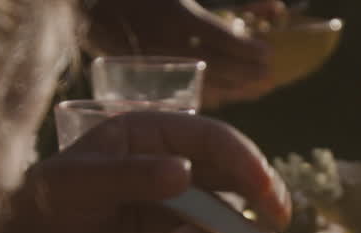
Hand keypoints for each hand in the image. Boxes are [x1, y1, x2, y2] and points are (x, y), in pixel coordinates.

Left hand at [0, 111, 289, 232]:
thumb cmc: (48, 203)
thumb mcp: (81, 182)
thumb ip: (132, 176)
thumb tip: (185, 173)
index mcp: (154, 136)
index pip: (214, 140)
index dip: (246, 161)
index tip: (265, 190)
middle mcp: (175, 168)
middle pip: (235, 175)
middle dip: (260, 196)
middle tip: (277, 221)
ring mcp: (177, 208)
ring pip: (224, 218)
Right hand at [86, 0, 282, 108]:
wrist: (85, 1)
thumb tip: (274, 8)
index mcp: (176, 13)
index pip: (223, 38)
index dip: (249, 49)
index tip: (269, 53)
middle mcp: (164, 39)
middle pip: (217, 64)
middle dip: (246, 72)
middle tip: (269, 76)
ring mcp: (150, 58)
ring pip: (198, 80)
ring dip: (231, 87)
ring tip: (254, 89)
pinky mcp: (135, 70)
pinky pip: (175, 89)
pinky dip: (203, 93)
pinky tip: (222, 95)